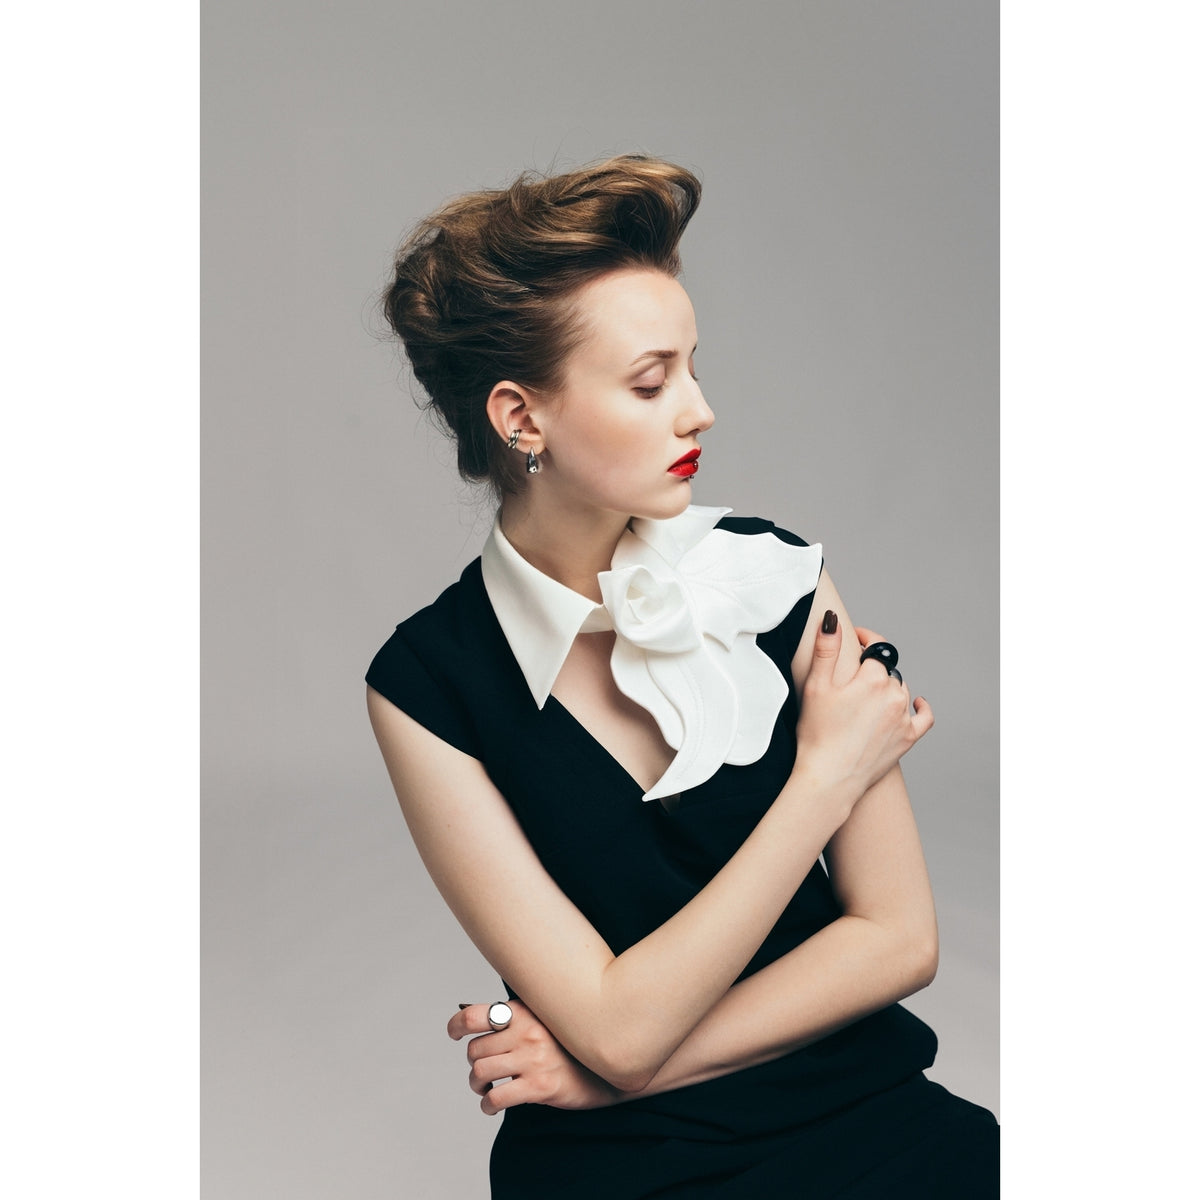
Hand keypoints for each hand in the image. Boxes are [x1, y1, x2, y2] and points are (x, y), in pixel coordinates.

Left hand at [448, 1000, 621, 1114]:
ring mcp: (533, 1059)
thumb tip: (476, 1024)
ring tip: (485, 1088)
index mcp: (524, 1012)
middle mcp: (526, 1032)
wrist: (608, 1066)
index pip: (474, 1015)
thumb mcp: (545, 1019)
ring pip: (480, 1073)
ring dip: (476, 1085)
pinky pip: (496, 1099)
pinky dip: (487, 1105)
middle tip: (482, 1072)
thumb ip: (516, 1019)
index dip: (456, 1025)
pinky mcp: (539, 1086)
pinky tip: (493, 1106)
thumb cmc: (571, 1045)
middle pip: (474, 1050)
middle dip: (472, 1063)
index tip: (454, 1033)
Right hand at [794, 613, 933, 803]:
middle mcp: (894, 695)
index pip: (876, 649)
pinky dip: (921, 707)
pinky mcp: (908, 738)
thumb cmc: (817, 733)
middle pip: (887, 670)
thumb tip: (833, 619)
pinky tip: (917, 703)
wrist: (829, 778)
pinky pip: (924, 717)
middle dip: (871, 667)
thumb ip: (826, 649)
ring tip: (866, 694)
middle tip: (850, 675)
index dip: (864, 640)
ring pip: (901, 690)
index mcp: (873, 678)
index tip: (854, 638)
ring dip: (887, 687)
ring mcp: (903, 718)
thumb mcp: (816, 686)